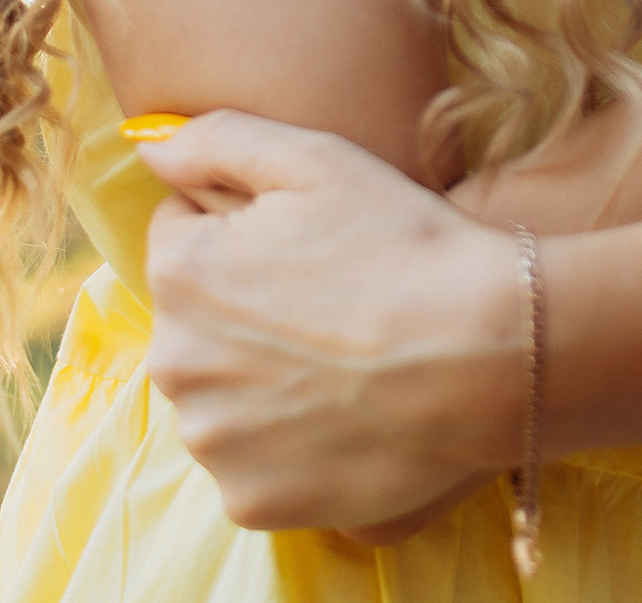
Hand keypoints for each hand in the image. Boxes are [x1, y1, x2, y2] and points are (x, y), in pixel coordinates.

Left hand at [135, 112, 525, 530]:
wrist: (492, 353)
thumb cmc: (407, 243)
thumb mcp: (317, 158)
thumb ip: (216, 140)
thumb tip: (149, 147)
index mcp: (181, 272)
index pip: (183, 236)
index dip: (248, 229)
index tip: (310, 243)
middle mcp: (175, 364)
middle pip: (199, 323)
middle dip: (246, 309)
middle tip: (333, 304)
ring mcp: (214, 441)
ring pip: (225, 397)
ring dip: (264, 383)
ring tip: (345, 364)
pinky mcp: (254, 501)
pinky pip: (256, 464)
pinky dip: (291, 447)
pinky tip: (347, 418)